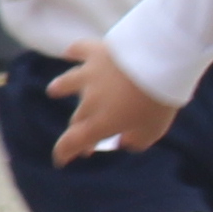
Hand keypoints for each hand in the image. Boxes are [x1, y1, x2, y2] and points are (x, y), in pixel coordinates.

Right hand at [41, 41, 176, 160]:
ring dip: (60, 89)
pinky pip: (80, 50)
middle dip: (79, 128)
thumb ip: (135, 141)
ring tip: (54, 90)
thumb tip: (123, 141)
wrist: (159, 61)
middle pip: (77, 117)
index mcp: (100, 123)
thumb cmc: (158, 101)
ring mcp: (89, 74)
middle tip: (87, 134)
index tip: (61, 160)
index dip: (64, 153)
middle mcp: (89, 101)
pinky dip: (74, 53)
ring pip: (67, 83)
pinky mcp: (97, 52)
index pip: (72, 142)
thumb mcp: (153, 131)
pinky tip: (70, 53)